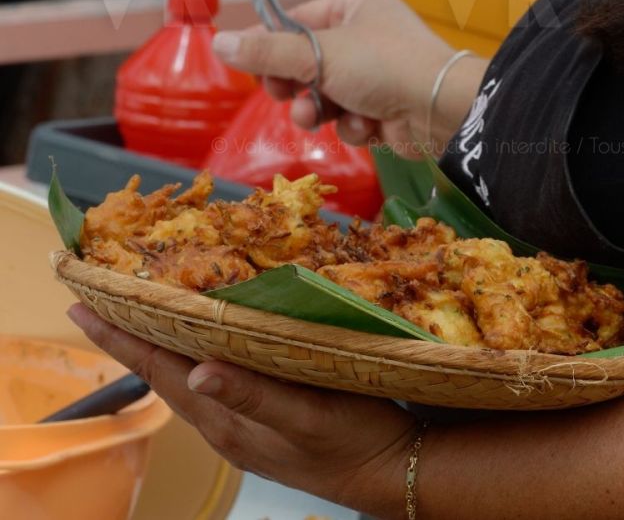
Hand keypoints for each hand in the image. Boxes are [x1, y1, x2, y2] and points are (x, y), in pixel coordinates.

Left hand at [65, 303, 414, 514]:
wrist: (393, 474)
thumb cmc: (356, 439)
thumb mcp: (309, 414)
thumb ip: (253, 394)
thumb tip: (197, 373)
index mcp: (226, 420)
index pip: (158, 368)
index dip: (120, 336)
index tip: (82, 304)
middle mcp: (224, 423)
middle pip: (161, 370)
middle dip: (126, 334)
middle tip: (96, 297)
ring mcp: (241, 424)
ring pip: (183, 375)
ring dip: (155, 341)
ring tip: (134, 309)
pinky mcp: (261, 419)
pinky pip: (210, 379)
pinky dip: (191, 350)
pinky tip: (199, 336)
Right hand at [213, 0, 466, 155]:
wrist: (441, 110)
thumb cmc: (385, 67)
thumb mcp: (318, 55)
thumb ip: (267, 53)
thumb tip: (218, 43)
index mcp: (357, 7)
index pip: (300, 22)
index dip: (274, 47)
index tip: (252, 68)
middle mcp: (368, 36)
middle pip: (309, 63)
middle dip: (297, 86)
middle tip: (286, 95)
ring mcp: (378, 74)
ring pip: (326, 95)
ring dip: (320, 109)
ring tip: (320, 115)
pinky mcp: (386, 108)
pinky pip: (350, 118)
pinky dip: (352, 125)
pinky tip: (366, 126)